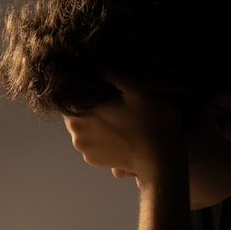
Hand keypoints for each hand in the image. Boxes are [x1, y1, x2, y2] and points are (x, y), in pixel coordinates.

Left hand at [62, 83, 186, 182]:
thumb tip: (99, 69)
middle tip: (110, 98)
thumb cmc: (152, 123)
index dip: (82, 87)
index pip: (68, 95)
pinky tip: (117, 131)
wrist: (162, 160)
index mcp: (81, 114)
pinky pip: (91, 141)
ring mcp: (84, 149)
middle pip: (74, 112)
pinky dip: (99, 135)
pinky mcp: (94, 160)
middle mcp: (77, 134)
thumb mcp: (138, 90)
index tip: (97, 84)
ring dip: (94, 120)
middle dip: (88, 104)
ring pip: (83, 126)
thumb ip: (115, 76)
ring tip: (116, 114)